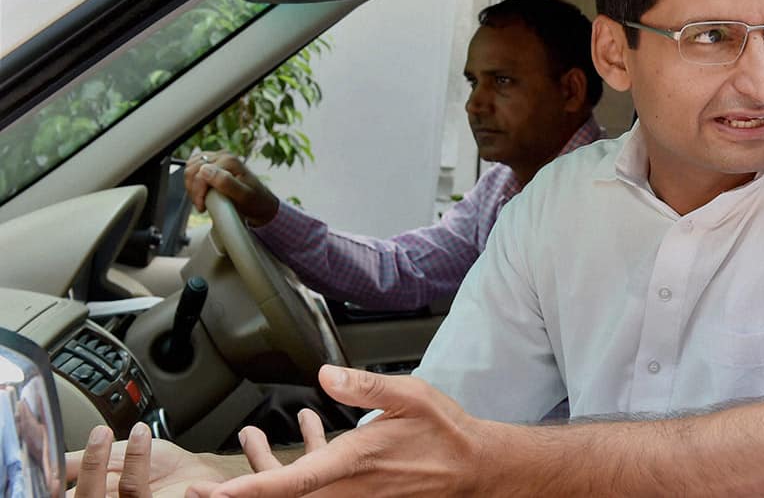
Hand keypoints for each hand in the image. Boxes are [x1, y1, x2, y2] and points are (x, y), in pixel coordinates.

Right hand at [67, 423, 245, 496]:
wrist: (196, 473)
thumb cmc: (158, 468)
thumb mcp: (113, 457)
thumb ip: (80, 459)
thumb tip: (46, 451)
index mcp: (92, 496)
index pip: (61, 493)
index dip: (53, 481)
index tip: (51, 456)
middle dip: (80, 468)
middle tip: (92, 434)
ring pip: (99, 497)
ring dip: (99, 460)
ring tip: (107, 431)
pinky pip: (134, 491)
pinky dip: (134, 458)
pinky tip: (139, 435)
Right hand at [184, 151, 278, 225]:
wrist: (261, 203)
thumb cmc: (255, 200)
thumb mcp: (243, 196)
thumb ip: (226, 183)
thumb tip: (206, 171)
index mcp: (229, 161)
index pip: (200, 173)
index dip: (198, 192)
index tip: (202, 206)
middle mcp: (223, 156)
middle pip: (192, 170)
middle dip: (194, 190)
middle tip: (201, 204)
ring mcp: (217, 158)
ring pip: (190, 168)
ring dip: (192, 186)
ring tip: (202, 200)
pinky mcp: (212, 162)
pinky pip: (192, 169)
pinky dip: (192, 182)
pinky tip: (201, 192)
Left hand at [186, 365, 501, 496]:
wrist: (472, 468)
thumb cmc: (444, 433)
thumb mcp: (411, 398)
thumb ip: (366, 387)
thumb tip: (325, 375)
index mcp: (353, 464)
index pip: (289, 483)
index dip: (248, 490)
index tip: (214, 494)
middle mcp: (346, 490)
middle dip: (239, 494)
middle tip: (195, 491)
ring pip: (296, 495)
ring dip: (263, 481)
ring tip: (239, 454)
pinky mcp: (358, 497)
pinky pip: (315, 489)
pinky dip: (291, 474)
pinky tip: (294, 442)